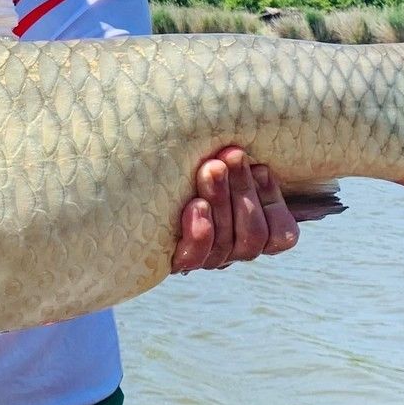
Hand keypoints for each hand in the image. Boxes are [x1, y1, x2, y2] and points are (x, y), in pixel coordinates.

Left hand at [171, 146, 298, 271]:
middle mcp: (228, 252)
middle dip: (244, 190)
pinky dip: (199, 231)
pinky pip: (194, 257)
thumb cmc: (178, 167)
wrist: (123, 198)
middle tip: (231, 155)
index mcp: (246, 231)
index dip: (274, 202)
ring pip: (229, 244)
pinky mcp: (172, 261)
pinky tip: (194, 204)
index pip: (280, 235)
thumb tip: (251, 143)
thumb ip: (237, 161)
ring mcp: (202, 259)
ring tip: (210, 168)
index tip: (260, 167)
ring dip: (222, 200)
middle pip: (253, 236)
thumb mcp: (216, 164)